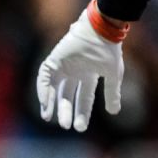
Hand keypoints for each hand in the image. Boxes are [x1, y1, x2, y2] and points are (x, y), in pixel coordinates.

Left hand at [35, 0, 125, 131]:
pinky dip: (43, 90)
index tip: (80, 127)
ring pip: (54, 88)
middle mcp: (75, 72)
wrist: (100, 30)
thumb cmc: (109, 50)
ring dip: (50, 103)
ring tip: (48, 118)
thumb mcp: (113, 74)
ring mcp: (63, 66)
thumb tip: (114, 111)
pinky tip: (45, 101)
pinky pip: (44, 77)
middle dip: (66, 110)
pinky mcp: (54, 60)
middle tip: (66, 126)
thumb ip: (112, 92)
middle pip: (67, 95)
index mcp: (90, 75)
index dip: (82, 112)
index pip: (84, 97)